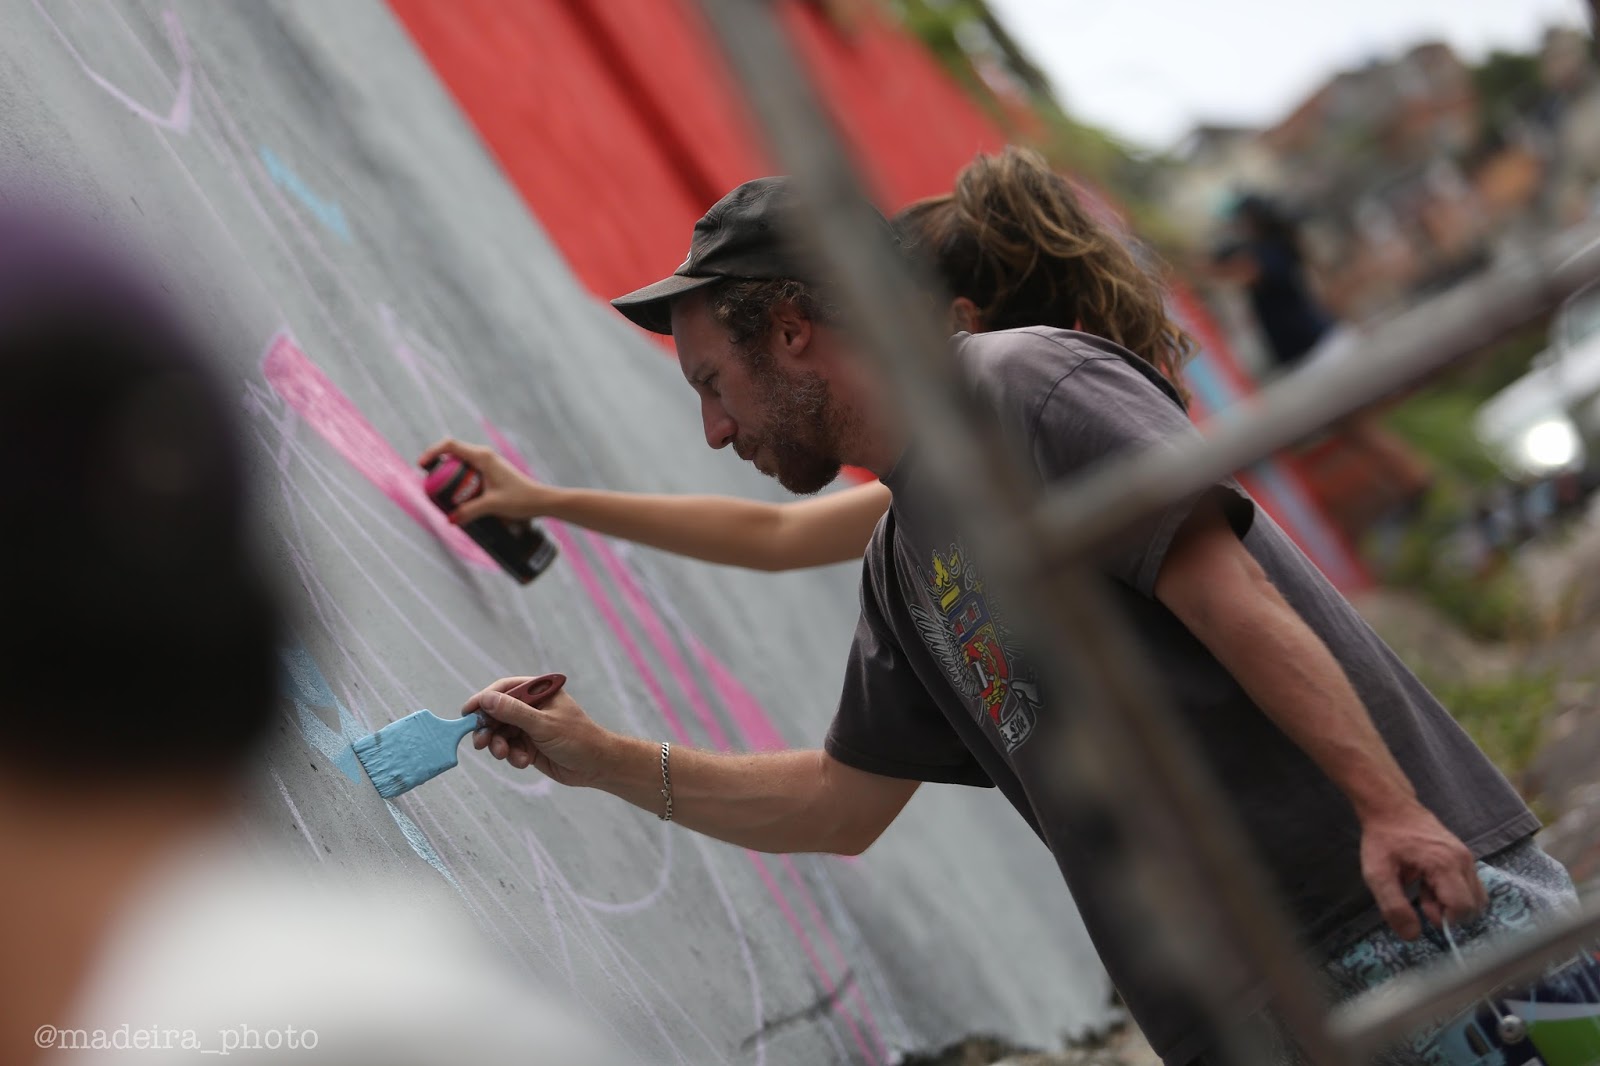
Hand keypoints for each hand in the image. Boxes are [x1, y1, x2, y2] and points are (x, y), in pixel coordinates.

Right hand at [418, 438, 551, 523]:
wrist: (542, 501)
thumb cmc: (521, 500)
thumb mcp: (492, 506)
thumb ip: (470, 511)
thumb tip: (450, 520)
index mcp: (482, 456)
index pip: (450, 445)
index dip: (432, 452)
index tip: (421, 466)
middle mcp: (484, 455)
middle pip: (452, 454)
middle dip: (438, 467)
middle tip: (430, 487)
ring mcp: (488, 463)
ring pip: (460, 464)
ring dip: (449, 476)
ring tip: (441, 494)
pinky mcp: (491, 472)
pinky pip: (468, 472)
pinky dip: (459, 481)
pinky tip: (457, 497)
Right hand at [464, 677, 615, 787]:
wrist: (597, 766)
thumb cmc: (578, 739)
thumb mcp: (544, 725)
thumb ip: (514, 712)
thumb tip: (486, 699)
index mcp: (538, 691)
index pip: (504, 690)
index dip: (484, 700)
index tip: (467, 712)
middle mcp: (532, 706)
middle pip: (497, 713)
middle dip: (488, 728)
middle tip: (480, 742)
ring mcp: (530, 726)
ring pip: (501, 733)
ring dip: (499, 745)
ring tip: (505, 755)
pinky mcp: (529, 745)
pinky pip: (510, 748)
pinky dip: (512, 755)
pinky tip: (523, 761)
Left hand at [1360, 803, 1487, 938]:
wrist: (1390, 807)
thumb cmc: (1382, 839)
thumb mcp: (1377, 875)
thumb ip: (1394, 907)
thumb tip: (1412, 936)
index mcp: (1445, 864)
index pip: (1463, 908)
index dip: (1444, 918)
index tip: (1421, 908)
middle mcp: (1463, 860)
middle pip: (1474, 905)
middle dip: (1449, 911)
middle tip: (1421, 898)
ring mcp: (1467, 857)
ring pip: (1474, 896)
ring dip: (1450, 902)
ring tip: (1422, 888)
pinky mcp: (1464, 856)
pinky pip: (1469, 884)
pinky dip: (1452, 891)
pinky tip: (1427, 881)